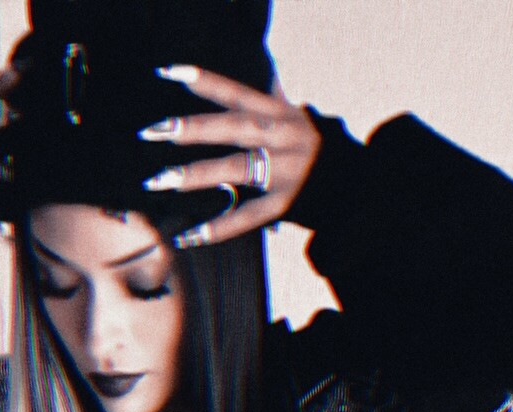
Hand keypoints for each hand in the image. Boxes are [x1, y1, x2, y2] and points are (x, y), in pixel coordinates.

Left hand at [140, 66, 320, 246]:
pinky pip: (246, 217)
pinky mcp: (285, 205)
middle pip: (232, 128)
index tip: (171, 73)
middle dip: (192, 128)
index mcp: (279, 114)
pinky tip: (189, 236)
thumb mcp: (297, 119)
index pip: (237, 93)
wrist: (356, 184)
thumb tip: (264, 75)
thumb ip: (274, 103)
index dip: (206, 81)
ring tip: (161, 178)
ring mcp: (284, 171)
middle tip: (155, 130)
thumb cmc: (316, 150)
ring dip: (195, 174)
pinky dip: (217, 228)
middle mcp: (282, 137)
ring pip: (235, 169)